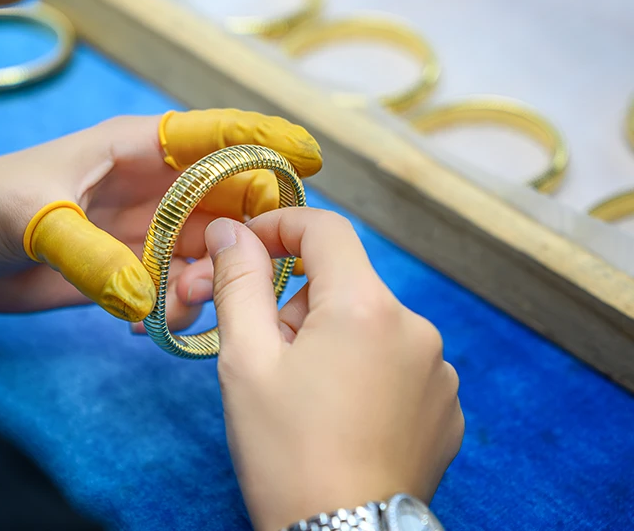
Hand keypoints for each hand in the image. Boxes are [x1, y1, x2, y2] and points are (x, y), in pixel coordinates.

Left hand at [0, 109, 320, 322]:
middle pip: (227, 199)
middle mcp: (151, 188)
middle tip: (254, 266)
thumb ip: (90, 255)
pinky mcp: (129, 271)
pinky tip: (150, 320)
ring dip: (212, 277)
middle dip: (249, 229)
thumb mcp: (30, 217)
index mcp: (135, 150)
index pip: (213, 136)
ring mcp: (143, 232)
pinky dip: (180, 304)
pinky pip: (177, 287)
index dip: (265, 142)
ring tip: (181, 300)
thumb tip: (146, 297)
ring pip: (208, 250)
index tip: (311, 160)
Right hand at [202, 208, 463, 530]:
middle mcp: (416, 328)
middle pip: (345, 285)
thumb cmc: (286, 452)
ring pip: (370, 326)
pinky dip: (366, 374)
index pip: (325, 230)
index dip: (280, 228)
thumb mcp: (246, 361)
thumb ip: (239, 282)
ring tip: (305, 399)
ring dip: (332, 342)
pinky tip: (343, 420)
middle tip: (267, 357)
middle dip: (298, 306)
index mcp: (366, 307)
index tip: (246, 251)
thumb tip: (232, 231)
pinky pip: (397, 365)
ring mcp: (439, 371)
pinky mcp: (447, 407)